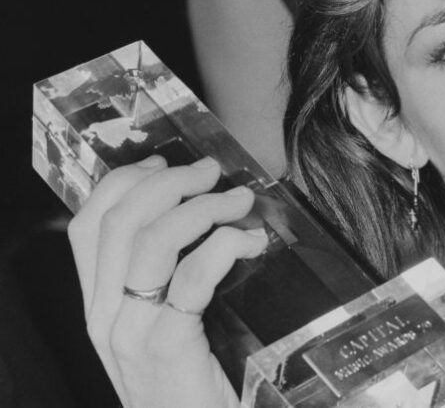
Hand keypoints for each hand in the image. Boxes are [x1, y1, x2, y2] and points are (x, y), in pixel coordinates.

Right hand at [68, 155, 268, 407]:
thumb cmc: (192, 387)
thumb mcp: (166, 329)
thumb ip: (166, 281)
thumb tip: (196, 217)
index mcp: (100, 308)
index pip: (88, 225)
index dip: (124, 182)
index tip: (165, 163)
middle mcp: (104, 318)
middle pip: (120, 221)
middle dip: (170, 182)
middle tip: (214, 172)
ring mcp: (131, 335)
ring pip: (152, 240)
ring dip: (202, 207)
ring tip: (240, 200)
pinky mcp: (168, 349)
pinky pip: (192, 278)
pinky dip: (225, 246)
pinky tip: (251, 243)